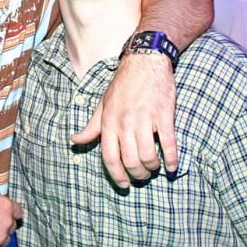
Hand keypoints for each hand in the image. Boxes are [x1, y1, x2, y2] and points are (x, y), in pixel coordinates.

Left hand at [71, 53, 177, 185]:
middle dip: (137, 174)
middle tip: (142, 176)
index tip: (123, 184)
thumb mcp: (103, 104)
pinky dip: (172, 159)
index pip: (109, 157)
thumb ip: (91, 126)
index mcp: (109, 122)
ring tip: (154, 167)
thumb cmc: (123, 84)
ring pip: (148, 156)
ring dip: (153, 167)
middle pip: (130, 160)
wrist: (144, 61)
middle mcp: (125, 122)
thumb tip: (75, 140)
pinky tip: (172, 166)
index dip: (116, 175)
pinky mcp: (164, 115)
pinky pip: (169, 143)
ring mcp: (145, 119)